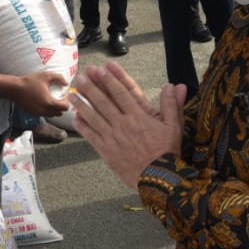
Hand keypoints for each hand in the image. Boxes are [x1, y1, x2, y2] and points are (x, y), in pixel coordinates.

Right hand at [15, 71, 68, 116]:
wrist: (14, 88)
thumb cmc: (30, 81)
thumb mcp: (46, 76)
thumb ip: (59, 78)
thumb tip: (66, 83)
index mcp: (49, 103)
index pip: (65, 107)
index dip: (66, 101)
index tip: (63, 95)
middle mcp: (44, 110)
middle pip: (60, 113)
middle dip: (62, 106)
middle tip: (59, 98)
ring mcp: (38, 113)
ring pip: (52, 115)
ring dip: (55, 109)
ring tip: (52, 100)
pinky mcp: (33, 113)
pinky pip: (44, 114)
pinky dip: (47, 110)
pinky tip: (43, 101)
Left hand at [73, 63, 185, 188]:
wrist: (158, 179)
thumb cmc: (167, 152)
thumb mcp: (174, 127)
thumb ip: (172, 104)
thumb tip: (175, 85)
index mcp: (139, 116)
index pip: (122, 93)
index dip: (111, 79)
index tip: (102, 69)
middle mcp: (123, 124)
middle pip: (104, 101)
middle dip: (92, 87)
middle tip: (82, 75)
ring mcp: (113, 137)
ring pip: (94, 116)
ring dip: (82, 103)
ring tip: (73, 93)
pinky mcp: (106, 151)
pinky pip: (91, 136)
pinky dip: (82, 126)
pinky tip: (75, 117)